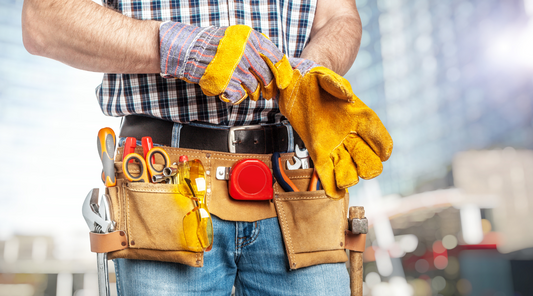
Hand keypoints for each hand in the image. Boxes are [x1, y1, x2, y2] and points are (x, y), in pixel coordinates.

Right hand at [159, 22, 292, 103]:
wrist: (190, 49)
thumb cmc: (214, 44)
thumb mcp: (238, 37)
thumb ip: (256, 48)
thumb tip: (274, 64)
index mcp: (252, 39)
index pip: (276, 58)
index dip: (283, 73)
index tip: (283, 82)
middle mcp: (246, 52)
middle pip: (267, 77)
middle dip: (269, 88)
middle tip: (268, 93)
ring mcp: (236, 68)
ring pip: (254, 88)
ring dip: (253, 93)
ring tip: (248, 92)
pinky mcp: (226, 82)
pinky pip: (239, 95)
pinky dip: (237, 97)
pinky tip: (231, 93)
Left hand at [278, 58, 392, 198]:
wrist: (296, 84)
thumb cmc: (316, 79)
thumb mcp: (325, 76)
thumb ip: (336, 85)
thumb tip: (348, 96)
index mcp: (359, 117)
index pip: (379, 137)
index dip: (383, 147)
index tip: (382, 154)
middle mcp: (351, 135)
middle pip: (368, 160)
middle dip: (367, 168)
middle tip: (359, 167)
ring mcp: (335, 146)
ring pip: (349, 170)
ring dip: (348, 178)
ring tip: (342, 180)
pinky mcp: (318, 152)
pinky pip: (327, 172)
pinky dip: (332, 185)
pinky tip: (334, 192)